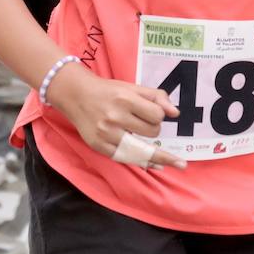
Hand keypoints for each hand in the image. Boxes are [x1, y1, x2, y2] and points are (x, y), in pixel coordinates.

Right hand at [49, 64, 186, 169]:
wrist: (77, 95)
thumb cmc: (109, 91)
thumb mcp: (132, 88)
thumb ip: (156, 97)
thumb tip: (175, 113)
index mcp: (125, 99)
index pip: (157, 115)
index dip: (159, 115)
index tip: (152, 113)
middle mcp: (115, 117)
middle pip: (152, 132)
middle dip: (153, 129)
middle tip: (143, 123)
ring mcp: (106, 134)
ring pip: (141, 149)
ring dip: (152, 149)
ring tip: (176, 163)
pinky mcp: (99, 146)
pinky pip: (127, 158)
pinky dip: (142, 162)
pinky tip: (156, 166)